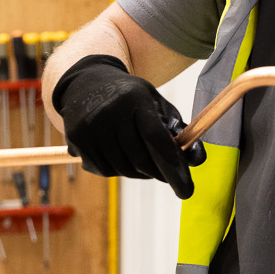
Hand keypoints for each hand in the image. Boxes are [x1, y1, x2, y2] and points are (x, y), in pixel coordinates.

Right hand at [52, 55, 204, 197]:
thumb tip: (197, 159)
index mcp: (134, 99)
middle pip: (140, 159)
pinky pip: (104, 170)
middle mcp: (109, 113)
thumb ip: (177, 128)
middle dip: (158, 173)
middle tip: (168, 175)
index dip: (172, 165)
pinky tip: (120, 155)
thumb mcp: (155, 102)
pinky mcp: (77, 141)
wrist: (87, 83)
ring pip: (123, 169)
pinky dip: (118, 170)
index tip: (186, 189)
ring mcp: (90, 128)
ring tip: (143, 161)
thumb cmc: (130, 96)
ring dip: (139, 173)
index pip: (155, 137)